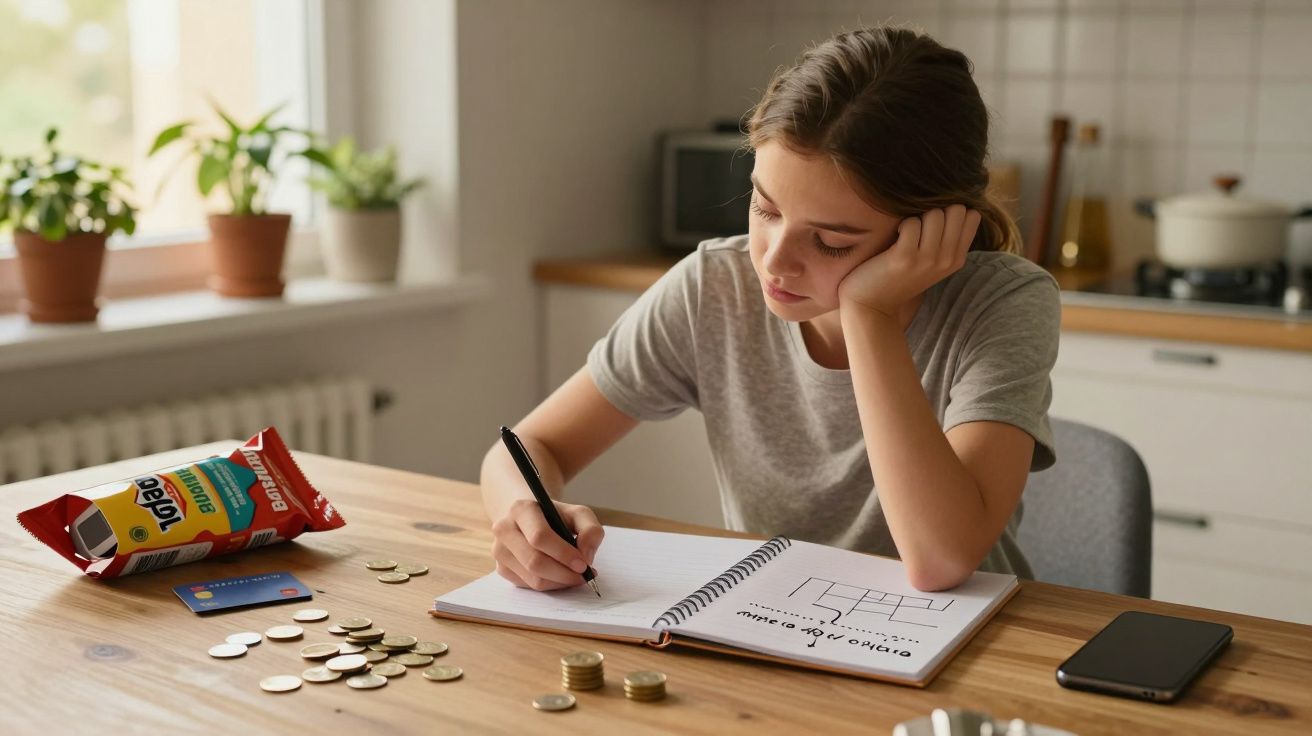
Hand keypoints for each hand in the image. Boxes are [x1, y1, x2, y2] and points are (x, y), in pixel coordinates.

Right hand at [490, 498, 603, 590]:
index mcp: (521, 509)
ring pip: (532, 579)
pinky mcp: (501, 568)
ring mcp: (499, 551)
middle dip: (564, 574)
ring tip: (575, 576)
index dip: (563, 554)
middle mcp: (504, 529)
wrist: (529, 519)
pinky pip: (528, 586)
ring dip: (559, 582)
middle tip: (583, 576)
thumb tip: (586, 556)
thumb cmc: (556, 517)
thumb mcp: (578, 514)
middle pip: (534, 562)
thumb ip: (590, 530)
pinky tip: (560, 576)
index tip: (583, 564)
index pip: (539, 537)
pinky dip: (549, 585)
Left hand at [837, 205, 980, 317]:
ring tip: (908, 233)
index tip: (936, 223)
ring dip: (918, 217)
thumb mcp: (934, 262)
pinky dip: (902, 224)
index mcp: (957, 259)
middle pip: (956, 210)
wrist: (873, 304)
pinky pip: (912, 223)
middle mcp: (947, 260)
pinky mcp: (905, 258)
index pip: (972, 215)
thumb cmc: (901, 276)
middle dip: (937, 210)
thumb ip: (949, 238)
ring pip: (935, 214)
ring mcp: (927, 260)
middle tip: (920, 227)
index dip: (952, 211)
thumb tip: (958, 204)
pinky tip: (896, 237)